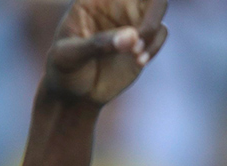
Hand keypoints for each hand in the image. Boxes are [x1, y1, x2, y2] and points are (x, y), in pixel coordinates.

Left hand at [44, 0, 168, 105]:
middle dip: (151, 13)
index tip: (130, 28)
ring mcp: (130, 20)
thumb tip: (132, 37)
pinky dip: (154, 46)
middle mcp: (115, 5)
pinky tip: (138, 62)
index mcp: (93, 1)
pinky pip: (161, 33)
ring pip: (158, 8)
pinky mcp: (143, 39)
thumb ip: (97, 44)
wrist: (74, 94)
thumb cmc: (65, 70)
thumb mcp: (69, 56)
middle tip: (143, 35)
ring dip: (152, 32)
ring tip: (136, 55)